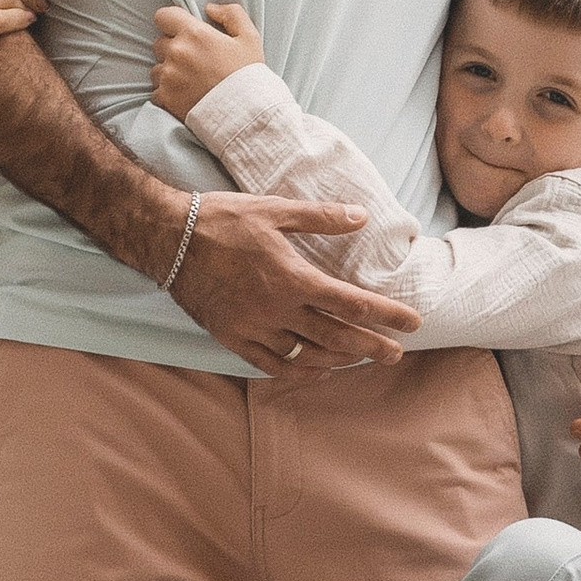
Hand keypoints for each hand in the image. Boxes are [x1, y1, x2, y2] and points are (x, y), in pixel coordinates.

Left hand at [150, 0, 265, 117]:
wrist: (245, 115)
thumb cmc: (248, 75)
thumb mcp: (250, 38)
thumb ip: (231, 14)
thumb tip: (209, 9)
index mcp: (194, 34)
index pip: (164, 16)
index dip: (173, 21)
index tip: (184, 31)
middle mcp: (177, 53)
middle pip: (160, 43)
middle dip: (173, 48)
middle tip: (195, 60)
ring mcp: (168, 77)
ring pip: (157, 68)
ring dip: (169, 71)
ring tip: (192, 81)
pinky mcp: (165, 98)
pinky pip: (156, 91)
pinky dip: (168, 93)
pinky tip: (187, 96)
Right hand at [172, 189, 421, 373]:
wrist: (169, 239)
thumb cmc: (223, 219)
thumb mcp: (274, 209)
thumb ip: (321, 217)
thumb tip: (362, 216)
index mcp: (292, 277)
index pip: (352, 302)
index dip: (386, 315)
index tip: (412, 323)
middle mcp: (277, 309)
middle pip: (336, 336)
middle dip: (372, 346)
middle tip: (397, 354)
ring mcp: (254, 328)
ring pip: (307, 355)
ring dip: (340, 359)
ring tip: (362, 359)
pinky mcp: (233, 337)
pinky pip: (273, 365)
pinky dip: (300, 371)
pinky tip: (319, 370)